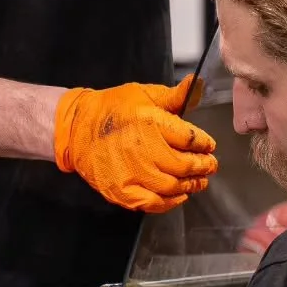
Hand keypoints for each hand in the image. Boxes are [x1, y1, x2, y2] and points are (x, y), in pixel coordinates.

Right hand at [54, 78, 216, 213]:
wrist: (76, 128)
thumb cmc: (113, 108)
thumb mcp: (145, 94)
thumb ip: (175, 95)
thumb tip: (198, 83)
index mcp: (150, 122)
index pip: (190, 138)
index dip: (204, 144)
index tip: (209, 146)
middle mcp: (142, 149)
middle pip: (184, 165)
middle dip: (203, 167)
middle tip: (210, 166)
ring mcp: (130, 173)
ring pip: (171, 186)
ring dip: (190, 185)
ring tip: (198, 182)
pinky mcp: (120, 190)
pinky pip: (152, 203)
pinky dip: (169, 202)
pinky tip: (178, 196)